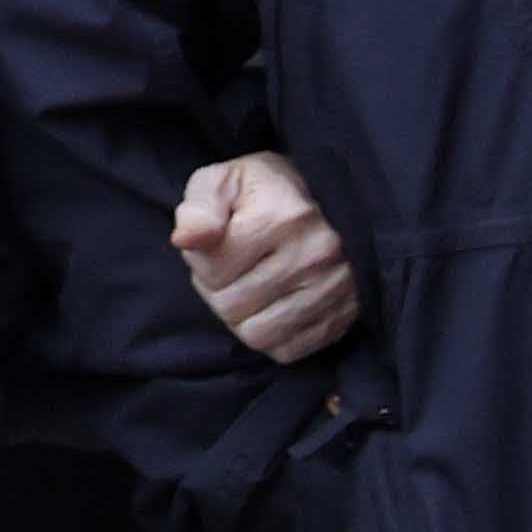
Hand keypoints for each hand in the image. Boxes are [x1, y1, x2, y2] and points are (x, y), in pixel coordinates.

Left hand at [175, 153, 360, 367]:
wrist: (331, 198)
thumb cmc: (264, 191)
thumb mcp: (223, 182)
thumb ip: (198, 208)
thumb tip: (185, 240)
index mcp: (281, 217)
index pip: (212, 270)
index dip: (200, 262)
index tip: (216, 246)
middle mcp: (315, 254)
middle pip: (232, 307)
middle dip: (218, 292)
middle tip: (232, 271)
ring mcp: (335, 288)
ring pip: (258, 335)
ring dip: (242, 318)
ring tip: (250, 290)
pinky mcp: (346, 314)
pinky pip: (288, 350)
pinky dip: (271, 336)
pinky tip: (273, 307)